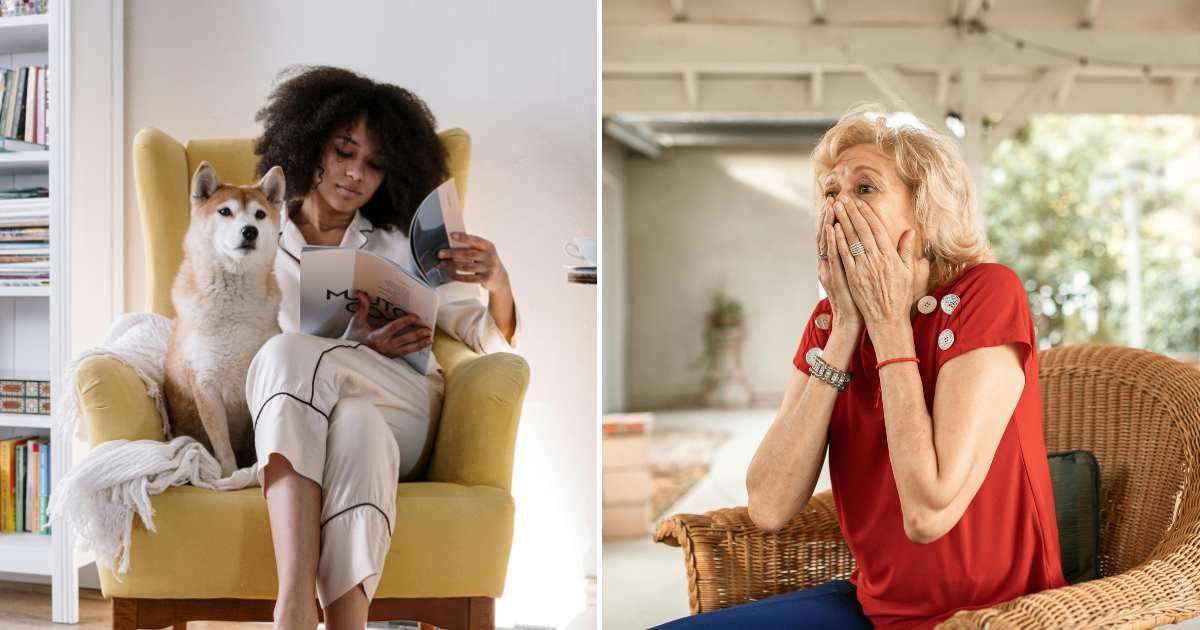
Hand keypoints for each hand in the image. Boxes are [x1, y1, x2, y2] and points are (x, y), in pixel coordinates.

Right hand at [341, 290, 433, 358]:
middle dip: (417, 334)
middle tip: (428, 330)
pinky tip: (420, 347)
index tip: (415, 317)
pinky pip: (404, 354)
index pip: (393, 328)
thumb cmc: (351, 338)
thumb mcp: (356, 322)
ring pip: (407, 349)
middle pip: (405, 339)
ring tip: (429, 340)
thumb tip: (362, 293)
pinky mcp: (389, 358)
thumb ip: (362, 307)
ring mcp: (387, 354)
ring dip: (419, 344)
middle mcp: (384, 346)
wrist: (348, 356)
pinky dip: (413, 350)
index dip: (405, 322)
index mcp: (376, 337)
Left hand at [437, 232, 508, 292]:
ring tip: (442, 264)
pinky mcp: (485, 279)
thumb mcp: (484, 252)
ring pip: (466, 266)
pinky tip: (451, 274)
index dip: (463, 237)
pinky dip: (457, 276)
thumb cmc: (487, 261)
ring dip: (452, 265)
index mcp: (489, 246)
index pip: (475, 240)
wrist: (500, 278)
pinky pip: (468, 278)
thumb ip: (473, 247)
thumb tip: (452, 244)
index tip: (451, 235)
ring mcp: (488, 268)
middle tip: (440, 253)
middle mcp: (489, 256)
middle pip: (467, 254)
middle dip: (452, 253)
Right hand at [816, 197, 863, 335]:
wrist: (852, 321)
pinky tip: (832, 228)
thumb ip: (861, 259)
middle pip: (829, 235)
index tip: (841, 203)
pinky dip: (831, 242)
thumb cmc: (860, 300)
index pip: (837, 236)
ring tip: (830, 206)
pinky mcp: (835, 277)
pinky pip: (833, 256)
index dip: (838, 219)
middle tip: (832, 198)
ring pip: (828, 242)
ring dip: (829, 223)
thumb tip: (866, 246)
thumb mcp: (858, 277)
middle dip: (831, 216)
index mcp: (838, 262)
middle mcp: (831, 264)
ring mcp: (831, 270)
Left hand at [831, 197, 916, 327]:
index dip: (867, 214)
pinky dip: (838, 241)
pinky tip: (832, 229)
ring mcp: (863, 268)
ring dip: (843, 222)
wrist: (888, 318)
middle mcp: (876, 260)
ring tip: (836, 208)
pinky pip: (844, 255)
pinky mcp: (853, 277)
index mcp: (890, 257)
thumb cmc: (899, 296)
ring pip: (851, 240)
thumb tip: (910, 231)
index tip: (859, 202)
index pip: (877, 229)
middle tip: (844, 198)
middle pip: (862, 230)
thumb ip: (906, 250)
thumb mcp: (908, 272)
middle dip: (852, 212)